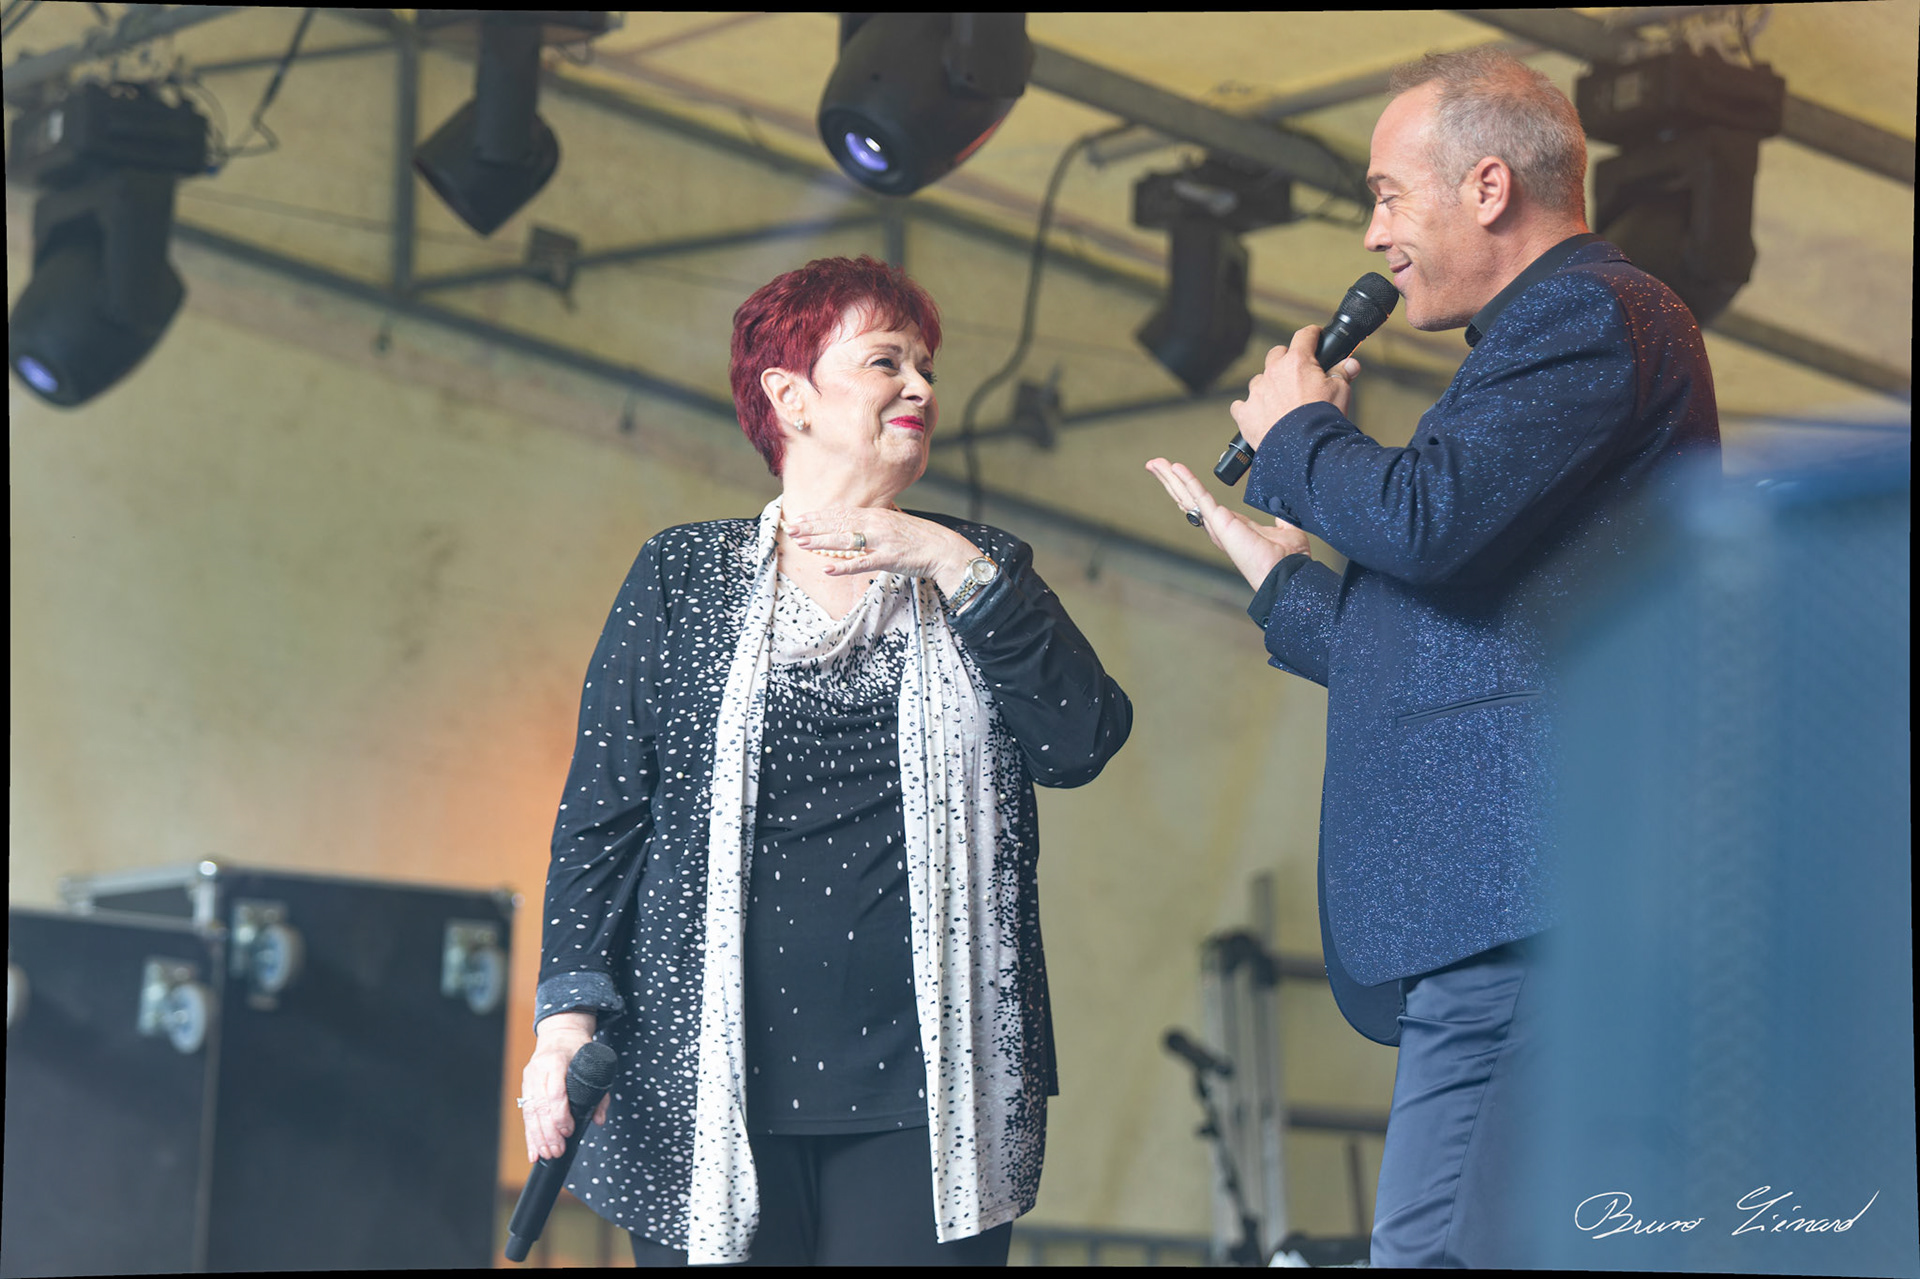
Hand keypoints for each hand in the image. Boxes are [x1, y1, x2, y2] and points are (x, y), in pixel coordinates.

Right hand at [521, 1013, 608, 1162]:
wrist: (559, 1033)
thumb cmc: (580, 1050)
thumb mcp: (594, 1063)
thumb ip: (599, 1093)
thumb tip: (598, 1120)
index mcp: (557, 1061)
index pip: (555, 1092)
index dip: (560, 1115)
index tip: (569, 1131)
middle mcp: (539, 1070)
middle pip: (540, 1106)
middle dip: (549, 1133)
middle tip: (558, 1151)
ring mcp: (529, 1079)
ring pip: (530, 1113)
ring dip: (538, 1137)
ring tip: (547, 1155)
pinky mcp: (525, 1088)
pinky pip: (526, 1115)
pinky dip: (530, 1136)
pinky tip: (533, 1152)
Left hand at [785, 506, 979, 595]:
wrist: (943, 548)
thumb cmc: (918, 538)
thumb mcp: (892, 524)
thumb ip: (872, 524)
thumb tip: (853, 525)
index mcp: (876, 515)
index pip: (841, 514)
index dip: (819, 517)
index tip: (800, 518)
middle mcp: (876, 524)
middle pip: (838, 524)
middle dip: (813, 527)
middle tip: (791, 528)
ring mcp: (882, 541)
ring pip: (846, 540)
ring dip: (822, 542)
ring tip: (802, 544)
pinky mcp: (889, 558)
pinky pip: (862, 563)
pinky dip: (844, 566)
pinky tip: (827, 568)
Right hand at [1145, 457, 1310, 589]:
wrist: (1289, 573)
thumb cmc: (1287, 560)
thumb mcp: (1286, 530)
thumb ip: (1282, 517)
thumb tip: (1286, 507)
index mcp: (1230, 526)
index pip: (1203, 502)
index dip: (1189, 486)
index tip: (1178, 472)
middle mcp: (1218, 526)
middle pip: (1187, 498)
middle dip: (1170, 480)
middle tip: (1155, 464)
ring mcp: (1216, 525)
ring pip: (1187, 496)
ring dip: (1170, 479)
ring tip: (1155, 463)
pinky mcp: (1221, 522)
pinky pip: (1200, 496)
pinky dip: (1187, 480)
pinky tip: (1176, 468)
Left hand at [1229, 325, 1360, 451]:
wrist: (1304, 448)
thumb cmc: (1322, 418)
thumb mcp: (1341, 391)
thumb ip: (1342, 374)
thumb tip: (1351, 364)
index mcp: (1297, 362)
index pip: (1304, 336)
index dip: (1312, 334)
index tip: (1315, 336)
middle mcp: (1273, 372)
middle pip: (1276, 354)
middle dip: (1286, 359)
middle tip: (1297, 373)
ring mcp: (1256, 392)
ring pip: (1259, 380)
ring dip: (1268, 386)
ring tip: (1280, 401)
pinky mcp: (1245, 413)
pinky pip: (1240, 405)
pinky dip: (1248, 409)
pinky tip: (1258, 415)